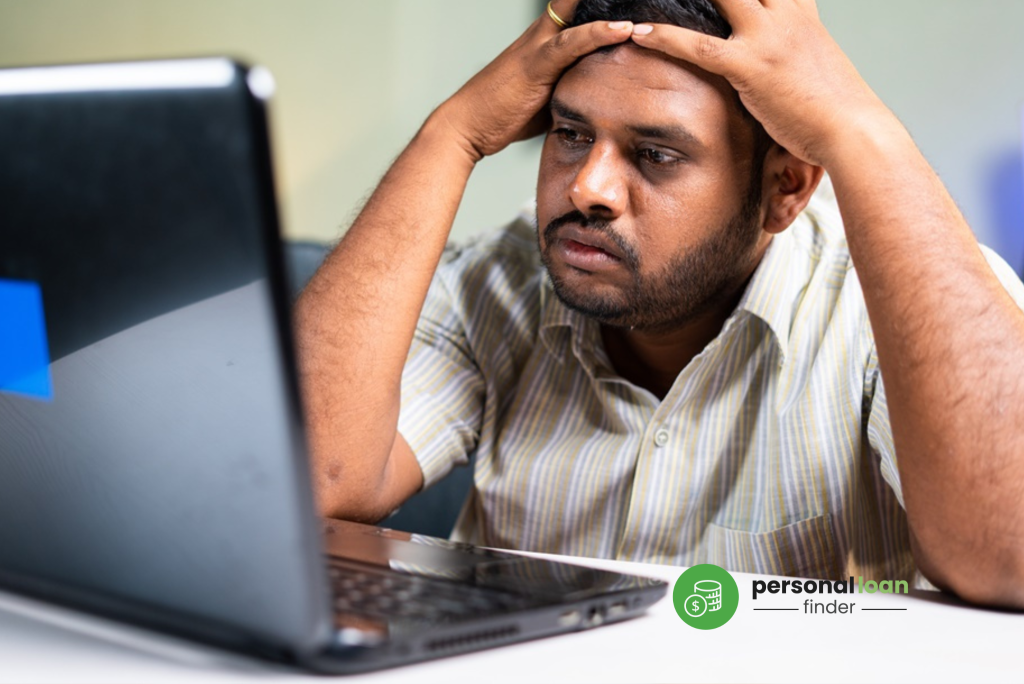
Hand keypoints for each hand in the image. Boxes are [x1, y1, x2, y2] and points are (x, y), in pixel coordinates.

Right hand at [436, 0, 632, 161]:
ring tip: (644, 3)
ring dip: (610, 10)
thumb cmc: (505, 115)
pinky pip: (572, 43)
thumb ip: (572, 87)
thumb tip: (601, 100)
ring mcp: (538, 45)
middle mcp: (541, 34)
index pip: (577, 10)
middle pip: (575, 2)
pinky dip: (599, 34)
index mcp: (545, 39)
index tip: (628, 2)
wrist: (467, 126)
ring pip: (578, 12)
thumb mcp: (548, 97)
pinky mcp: (537, 64)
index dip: (601, 5)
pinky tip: (623, 29)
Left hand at [630, 0, 894, 166]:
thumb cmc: (837, 108)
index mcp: (800, 11)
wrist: (855, 130)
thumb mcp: (815, 63)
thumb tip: (776, 61)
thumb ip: (790, 48)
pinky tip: (638, 32)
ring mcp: (767, 38)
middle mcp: (784, 15)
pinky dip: (664, 38)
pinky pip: (697, 46)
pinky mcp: (750, 66)